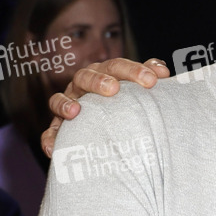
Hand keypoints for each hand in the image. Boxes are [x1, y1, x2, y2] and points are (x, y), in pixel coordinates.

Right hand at [41, 58, 169, 156]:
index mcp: (106, 73)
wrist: (115, 127)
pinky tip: (53, 149)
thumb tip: (165, 71)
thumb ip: (151, 75)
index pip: (117, 66)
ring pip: (60, 99)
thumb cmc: (130, 100)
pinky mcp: (59, 127)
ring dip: (66, 104)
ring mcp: (70, 104)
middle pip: (87, 76)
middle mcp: (84, 85)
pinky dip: (50, 138)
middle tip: (113, 88)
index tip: (153, 80)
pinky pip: (51, 131)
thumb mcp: (140, 87)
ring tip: (76, 112)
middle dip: (99, 81)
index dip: (134, 70)